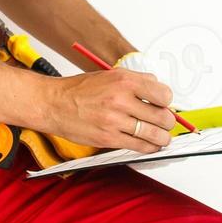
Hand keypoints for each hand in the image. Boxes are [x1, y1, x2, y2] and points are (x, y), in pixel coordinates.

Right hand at [39, 69, 175, 154]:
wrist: (54, 103)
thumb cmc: (80, 89)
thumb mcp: (111, 75)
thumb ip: (137, 81)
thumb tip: (159, 91)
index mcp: (124, 81)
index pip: (164, 94)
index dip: (167, 101)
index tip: (164, 105)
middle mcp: (121, 100)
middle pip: (162, 116)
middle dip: (168, 122)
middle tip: (165, 122)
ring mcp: (115, 121)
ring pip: (154, 134)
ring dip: (162, 137)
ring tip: (161, 136)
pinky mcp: (108, 139)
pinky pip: (139, 147)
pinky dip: (149, 147)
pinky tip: (149, 144)